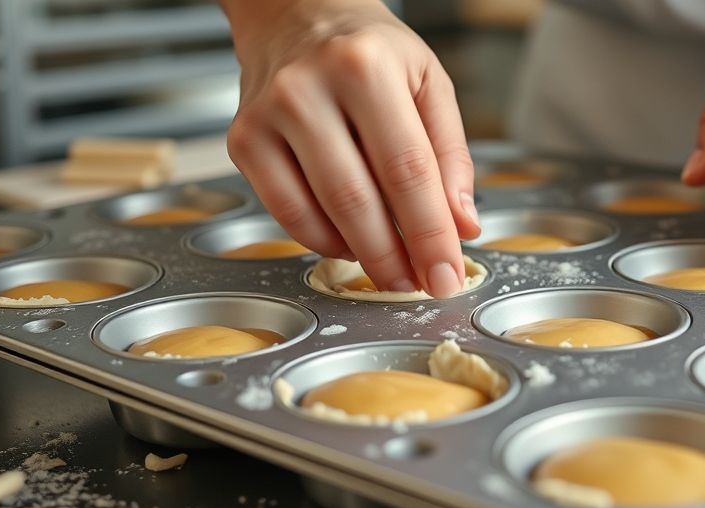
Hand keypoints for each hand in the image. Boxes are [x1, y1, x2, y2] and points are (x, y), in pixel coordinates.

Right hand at [221, 0, 479, 296]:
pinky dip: (323, 241)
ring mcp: (268, 116)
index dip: (430, 234)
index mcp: (366, 67)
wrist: (296, 12)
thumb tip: (461, 226)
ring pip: (321, 214)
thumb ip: (450, 156)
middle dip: (396, 257)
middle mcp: (308, 89)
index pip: (408, 171)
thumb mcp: (428, 82)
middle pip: (360, 200)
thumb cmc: (369, 50)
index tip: (447, 274)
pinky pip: (286, 213)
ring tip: (392, 269)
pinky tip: (350, 243)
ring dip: (363, 256)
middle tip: (420, 284)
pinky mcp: (243, 140)